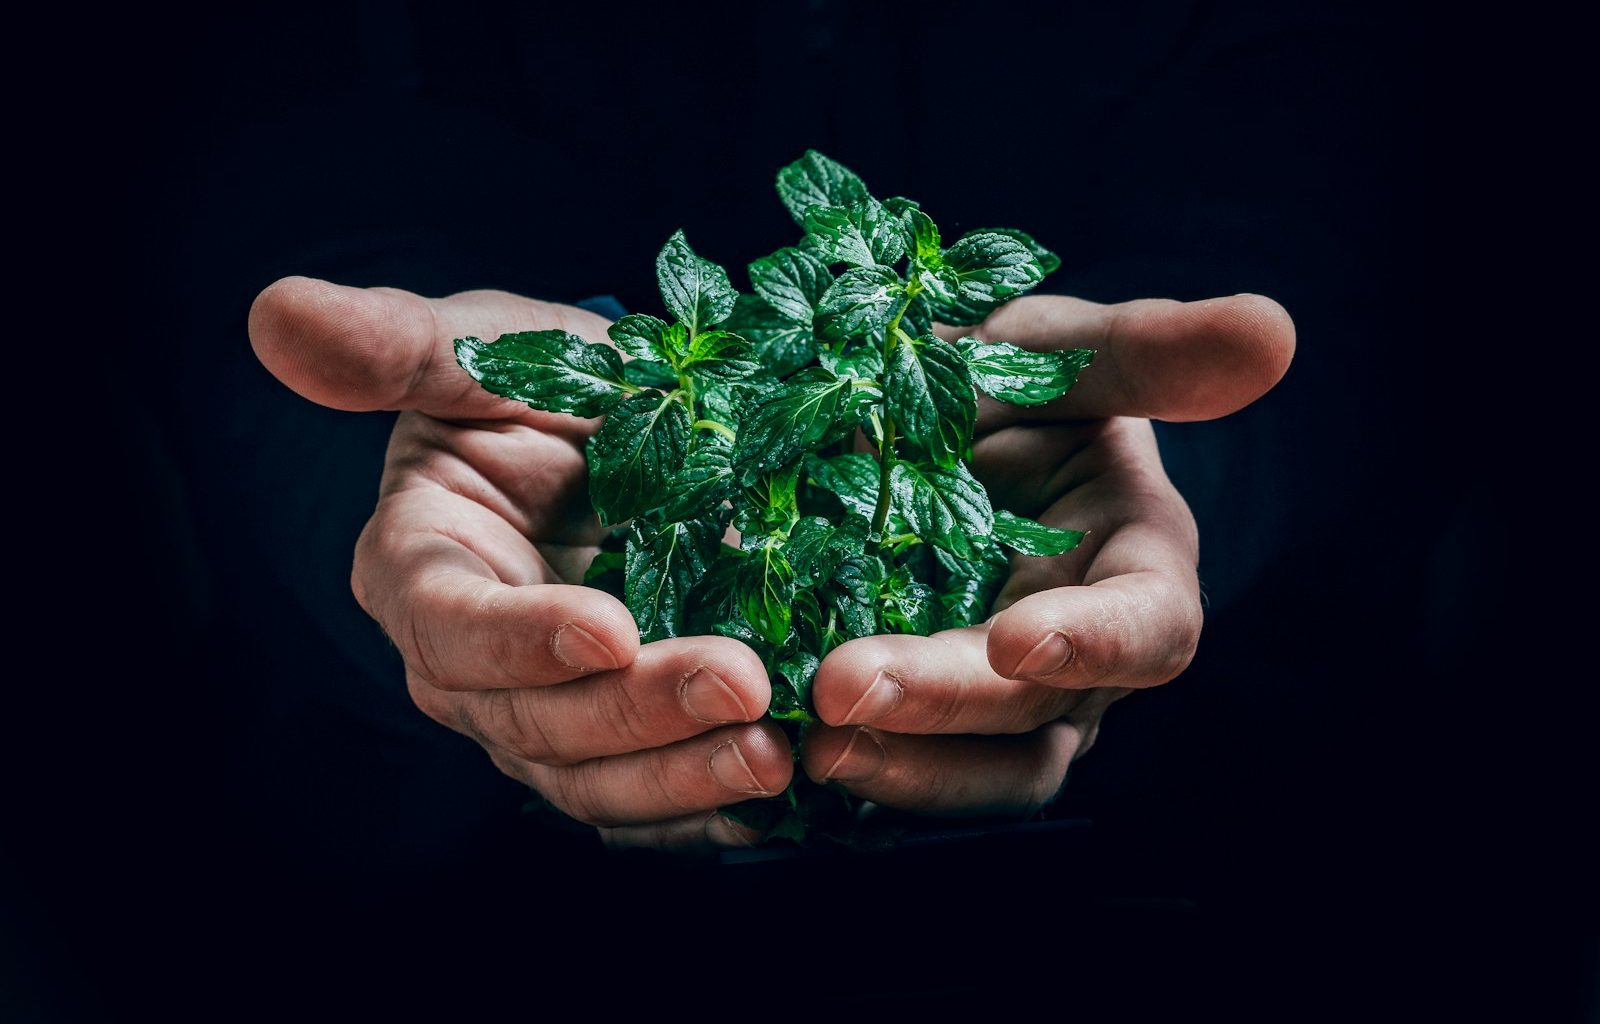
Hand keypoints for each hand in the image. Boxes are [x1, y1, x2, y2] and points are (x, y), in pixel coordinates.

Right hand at [249, 278, 790, 850]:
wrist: (611, 427)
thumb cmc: (536, 379)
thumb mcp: (481, 346)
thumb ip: (397, 345)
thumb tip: (277, 313)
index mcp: (417, 567)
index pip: (451, 625)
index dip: (522, 637)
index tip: (611, 627)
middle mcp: (468, 662)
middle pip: (532, 719)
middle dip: (636, 712)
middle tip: (742, 686)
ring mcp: (538, 710)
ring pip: (590, 777)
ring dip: (680, 775)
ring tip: (771, 753)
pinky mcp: (607, 740)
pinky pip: (643, 797)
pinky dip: (700, 807)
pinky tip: (764, 798)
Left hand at [801, 294, 1294, 816]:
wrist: (916, 415)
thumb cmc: (1010, 380)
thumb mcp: (1061, 350)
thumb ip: (1148, 352)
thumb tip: (1272, 330)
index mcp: (1134, 569)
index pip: (1147, 629)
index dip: (1092, 645)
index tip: (1016, 640)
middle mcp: (1073, 656)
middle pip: (1036, 718)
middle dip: (944, 708)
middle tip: (841, 688)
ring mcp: (994, 699)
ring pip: (971, 770)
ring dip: (895, 765)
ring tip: (803, 739)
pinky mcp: (915, 715)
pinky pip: (891, 758)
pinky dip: (839, 753)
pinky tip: (767, 736)